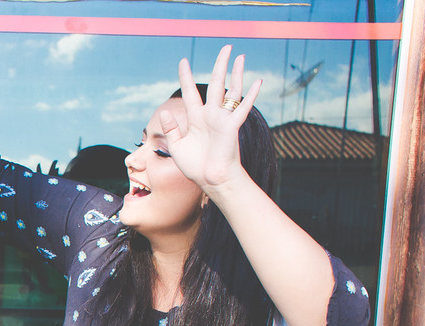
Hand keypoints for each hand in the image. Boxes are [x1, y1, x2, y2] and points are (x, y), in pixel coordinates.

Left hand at [160, 45, 262, 193]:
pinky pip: (243, 107)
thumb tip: (166, 111)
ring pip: (231, 90)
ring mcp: (222, 119)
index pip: (190, 93)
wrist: (210, 179)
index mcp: (195, 119)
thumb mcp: (177, 146)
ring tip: (240, 56)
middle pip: (216, 84)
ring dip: (236, 73)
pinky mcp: (232, 126)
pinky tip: (258, 81)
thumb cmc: (194, 166)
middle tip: (226, 47)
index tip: (183, 62)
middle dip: (220, 65)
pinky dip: (251, 95)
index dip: (186, 77)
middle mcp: (210, 115)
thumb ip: (171, 129)